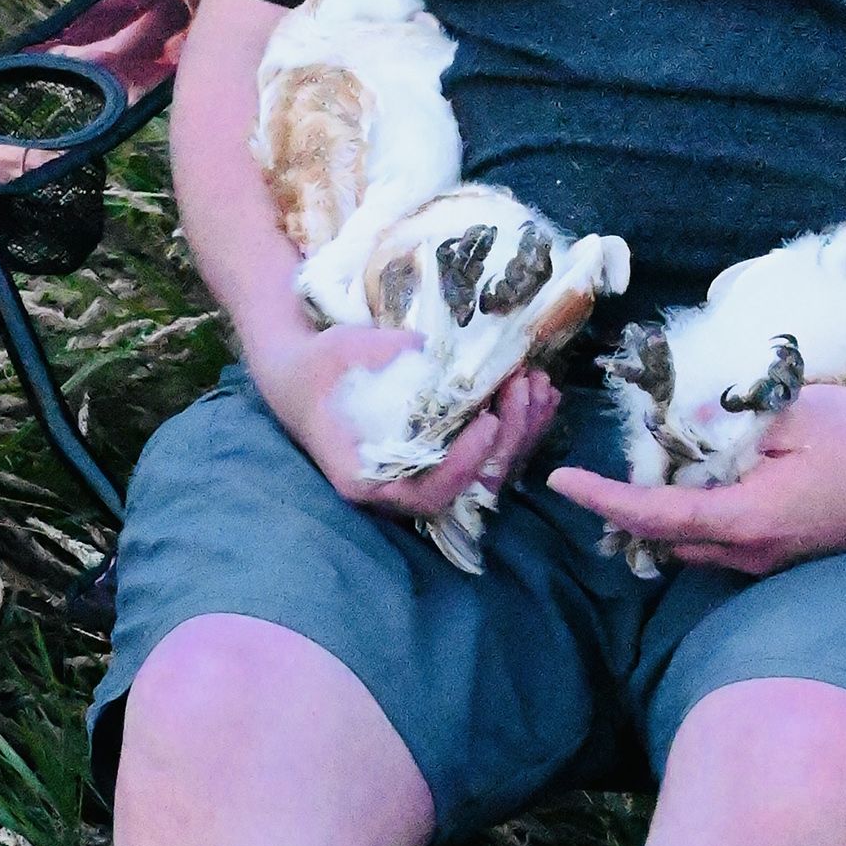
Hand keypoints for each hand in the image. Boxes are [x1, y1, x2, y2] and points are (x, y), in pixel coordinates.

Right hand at [258, 323, 560, 525]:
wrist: (304, 376)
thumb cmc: (318, 368)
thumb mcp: (343, 353)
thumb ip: (383, 355)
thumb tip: (431, 350)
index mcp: (368, 479)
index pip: (429, 494)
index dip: (465, 465)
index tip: (489, 420)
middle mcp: (402, 487)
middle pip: (473, 485)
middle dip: (509, 437)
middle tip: (521, 385)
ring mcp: (427, 472)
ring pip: (492, 470)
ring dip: (523, 428)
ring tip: (537, 381)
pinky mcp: (445, 454)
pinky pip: (492, 451)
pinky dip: (520, 422)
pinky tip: (540, 389)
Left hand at [545, 383, 845, 575]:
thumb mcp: (797, 411)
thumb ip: (734, 418)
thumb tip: (686, 425)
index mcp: (747, 519)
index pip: (654, 514)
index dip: (602, 498)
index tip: (559, 481)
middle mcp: (751, 555)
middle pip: (665, 538)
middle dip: (626, 510)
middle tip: (593, 473)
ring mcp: (770, 563)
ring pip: (693, 545)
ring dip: (662, 515)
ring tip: (644, 471)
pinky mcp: (785, 557)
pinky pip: (723, 543)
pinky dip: (697, 517)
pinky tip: (701, 480)